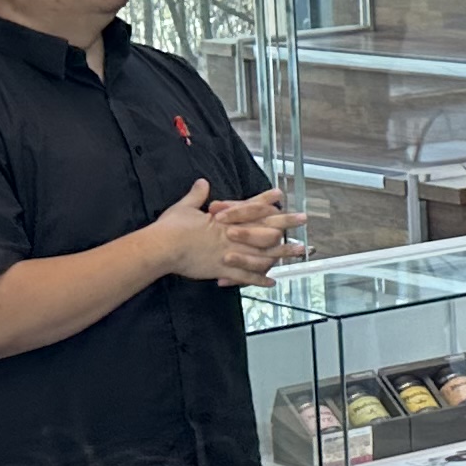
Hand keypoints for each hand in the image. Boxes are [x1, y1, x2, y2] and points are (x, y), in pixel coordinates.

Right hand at [154, 181, 303, 286]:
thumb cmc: (171, 228)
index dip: (265, 199)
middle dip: (286, 223)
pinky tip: (273, 283)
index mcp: (224, 218)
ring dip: (283, 252)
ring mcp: (230, 252)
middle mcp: (232, 234)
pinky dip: (259, 280)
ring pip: (263, 253)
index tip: (280, 194)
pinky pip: (245, 277)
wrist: (161, 247)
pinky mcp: (223, 269)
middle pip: (265, 227)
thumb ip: (196, 195)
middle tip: (304, 219)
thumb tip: (202, 182)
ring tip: (301, 250)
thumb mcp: (184, 207)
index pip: (250, 206)